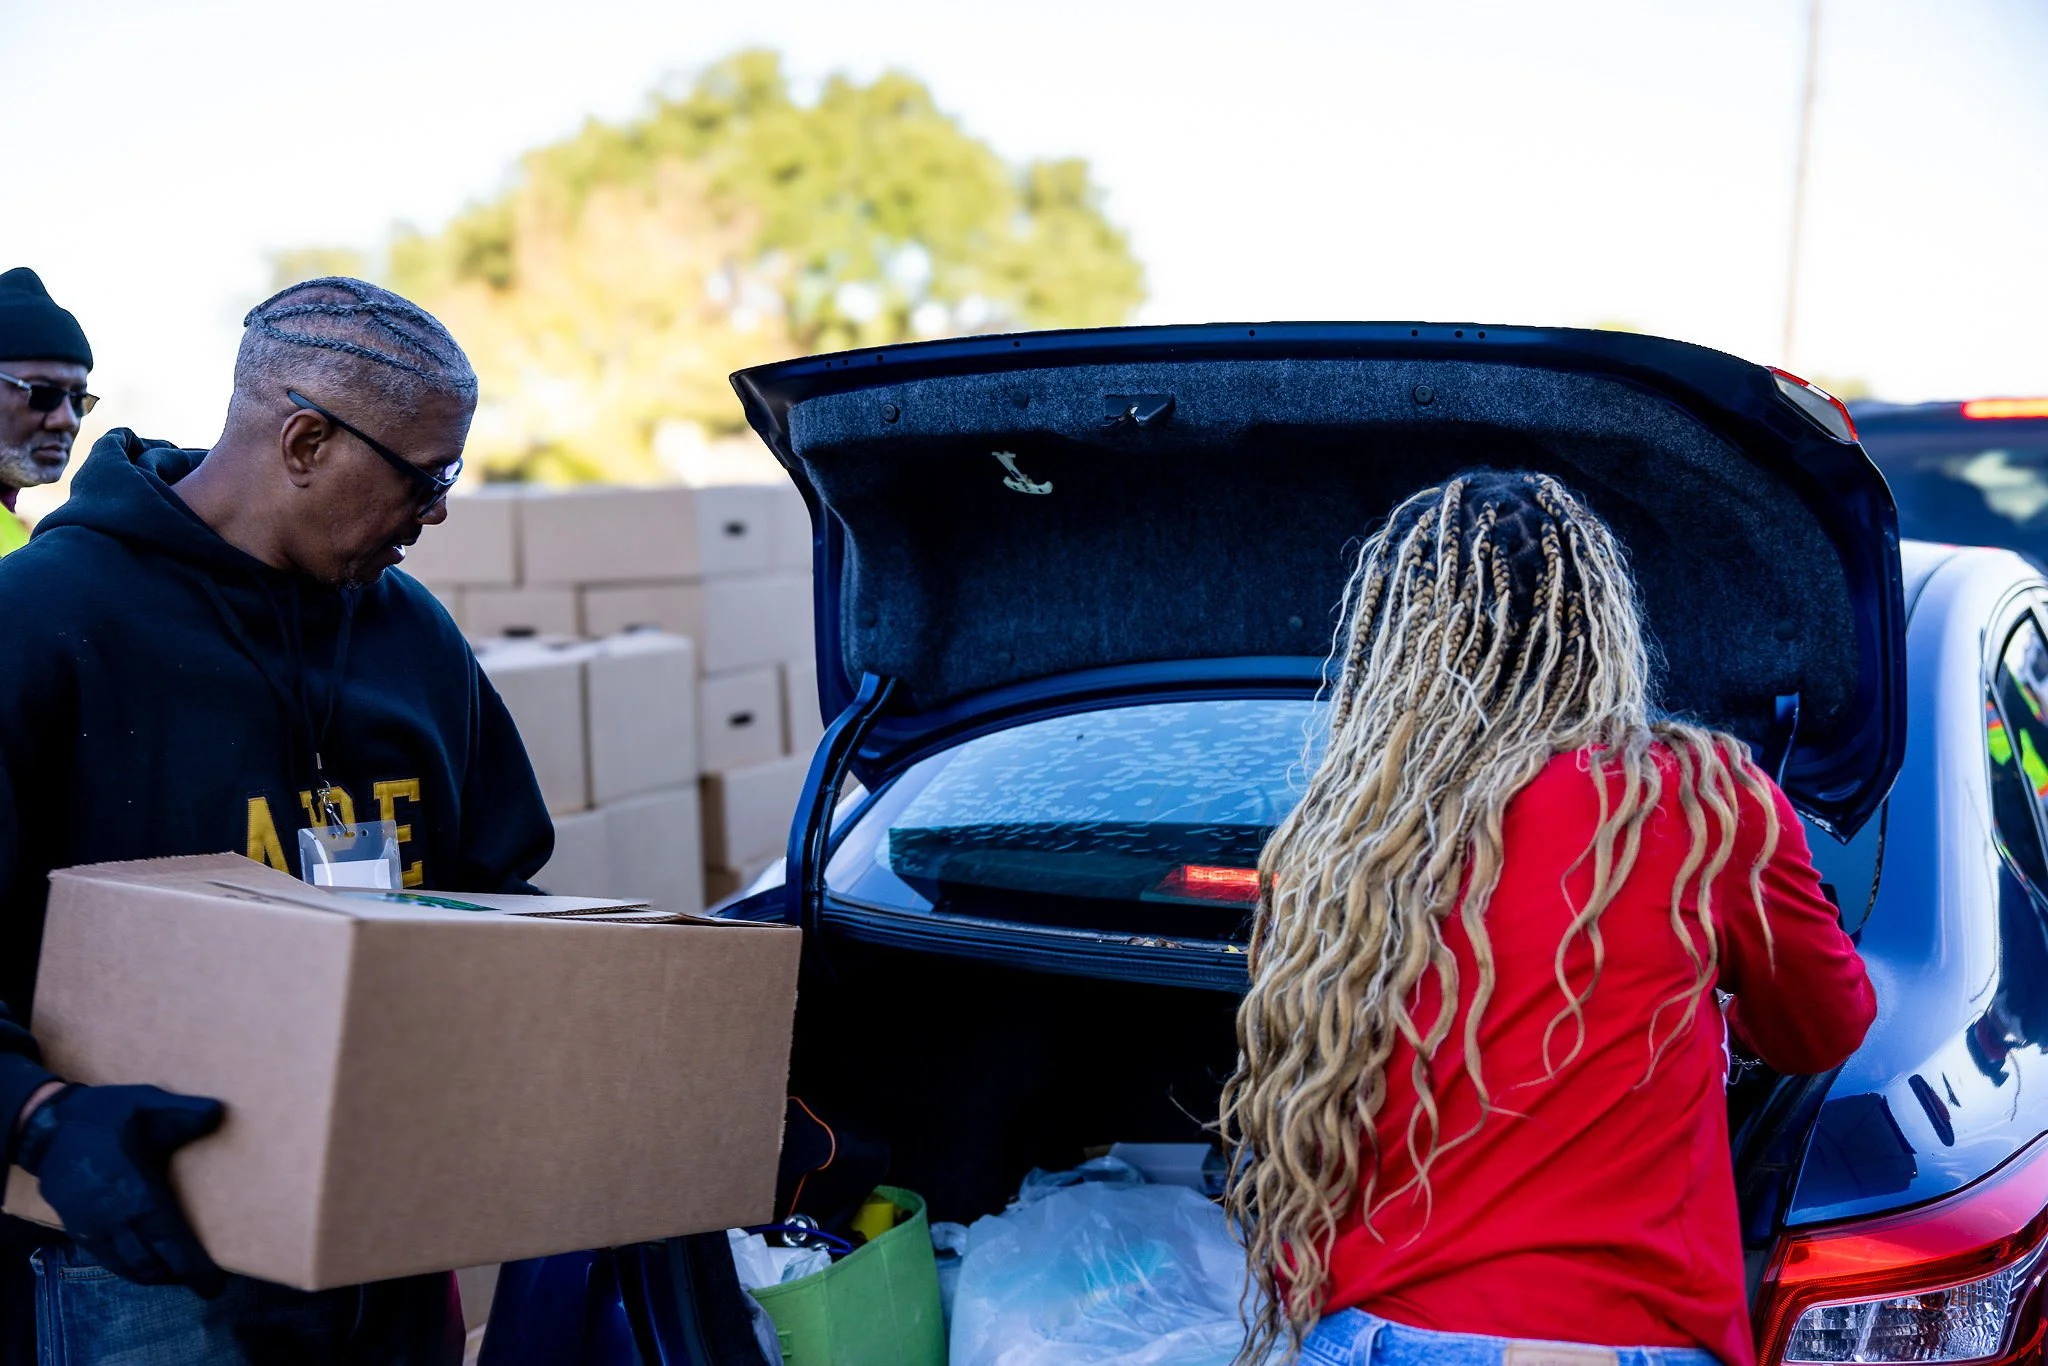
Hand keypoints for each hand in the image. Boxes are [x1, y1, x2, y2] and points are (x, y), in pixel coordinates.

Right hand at [16, 1083, 227, 1295]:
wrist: (48, 1128)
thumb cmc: (103, 1116)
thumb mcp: (146, 1103)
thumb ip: (183, 1113)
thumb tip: (218, 1113)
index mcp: (137, 1194)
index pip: (171, 1243)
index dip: (193, 1268)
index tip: (213, 1285)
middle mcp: (114, 1219)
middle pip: (150, 1264)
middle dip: (179, 1278)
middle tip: (205, 1286)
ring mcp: (93, 1228)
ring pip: (127, 1267)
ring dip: (154, 1275)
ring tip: (179, 1276)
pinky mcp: (78, 1228)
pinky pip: (107, 1259)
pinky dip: (128, 1268)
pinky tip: (144, 1264)